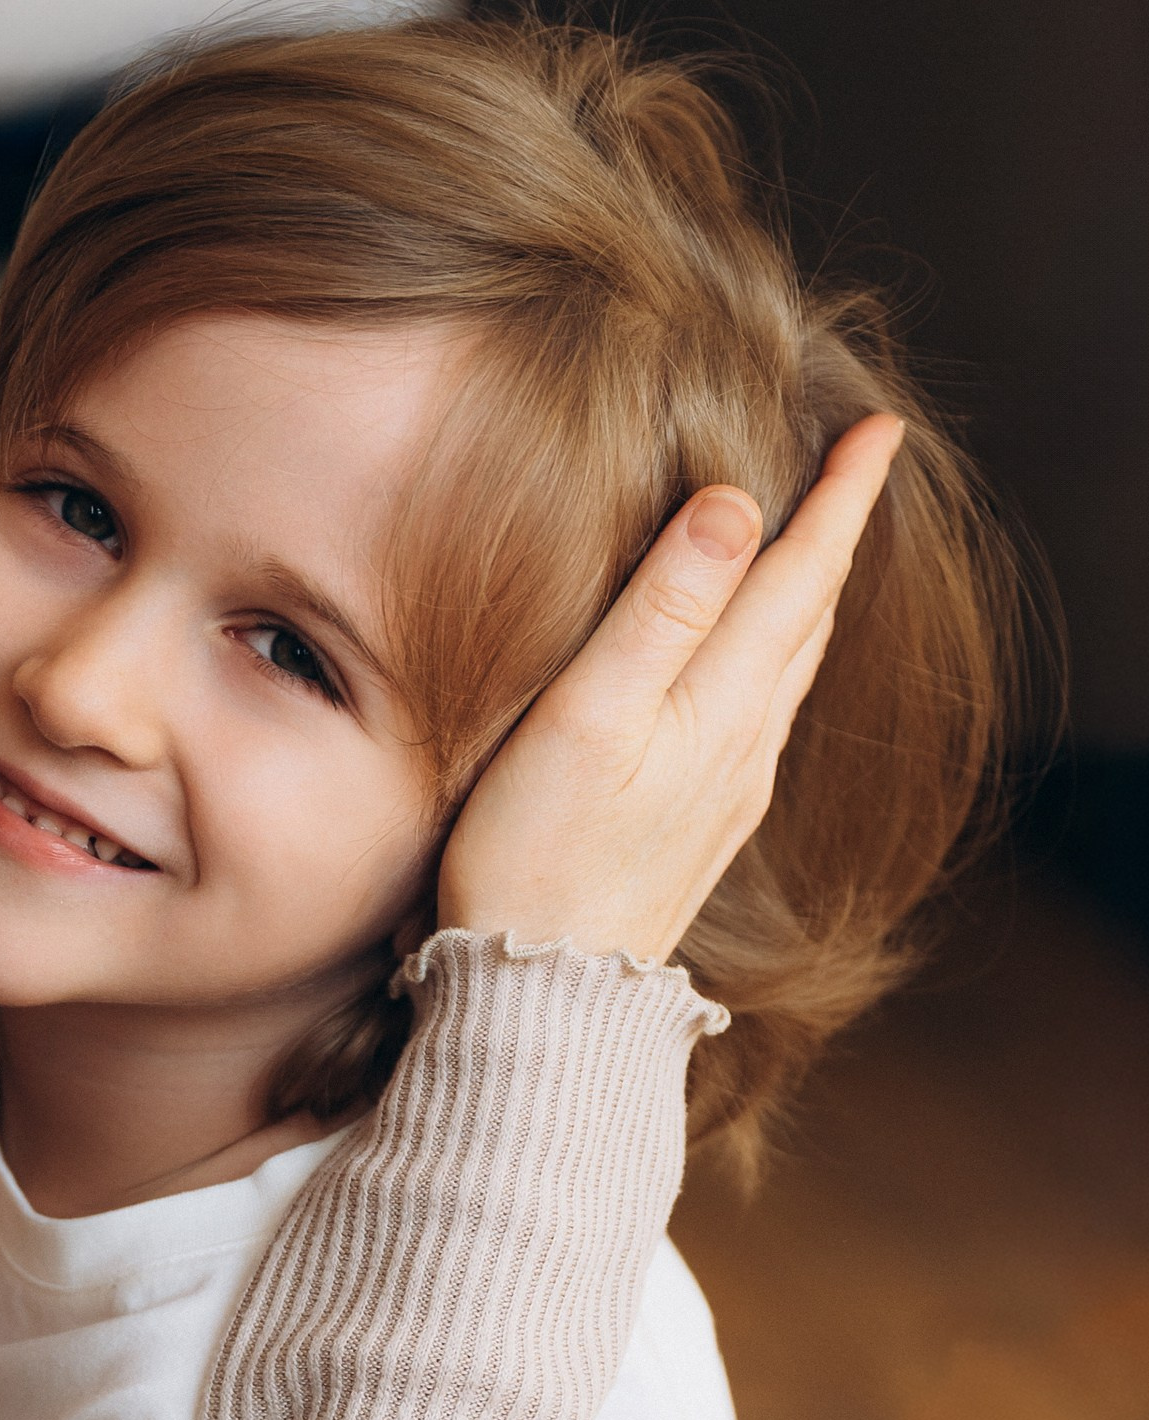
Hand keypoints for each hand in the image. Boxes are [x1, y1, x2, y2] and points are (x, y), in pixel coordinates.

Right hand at [436, 414, 904, 963]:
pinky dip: (774, 654)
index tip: (879, 428)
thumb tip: (734, 503)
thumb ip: (663, 607)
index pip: (803, 572)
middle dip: (834, 533)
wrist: (547, 991)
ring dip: (809, 595)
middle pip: (811, 615)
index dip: (842, 496)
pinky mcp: (703, 824)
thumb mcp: (589, 714)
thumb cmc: (541, 853)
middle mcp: (747, 742)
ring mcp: (731, 789)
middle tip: (854, 465)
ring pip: (792, 666)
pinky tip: (752, 662)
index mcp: (725, 700)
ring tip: (813, 545)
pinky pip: (762, 713)